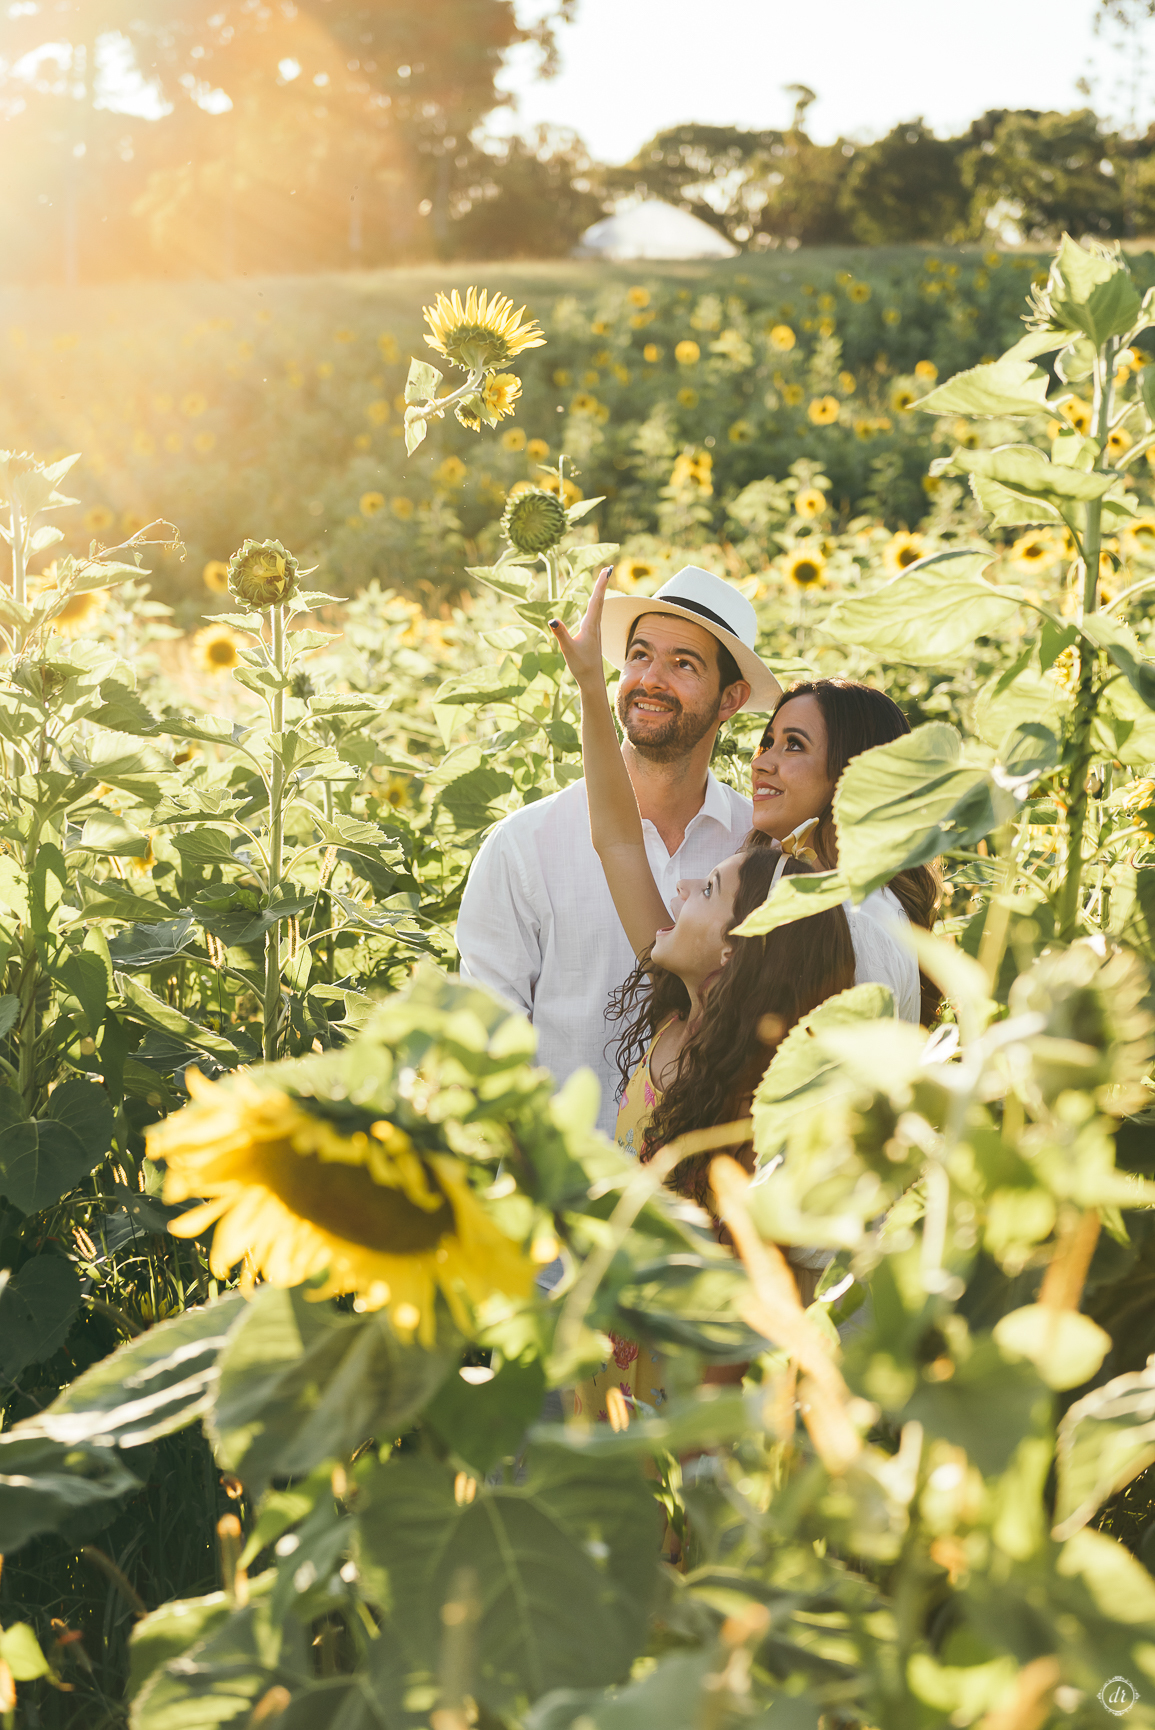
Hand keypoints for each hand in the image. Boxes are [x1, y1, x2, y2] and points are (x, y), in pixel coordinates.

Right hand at [549, 566, 611, 688]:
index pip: (596, 600)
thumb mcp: (568, 649)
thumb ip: (561, 633)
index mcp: (590, 625)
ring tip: (602, 580)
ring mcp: (594, 630)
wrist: (592, 680)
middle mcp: (595, 625)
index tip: (606, 570)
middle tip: (608, 569)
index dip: (601, 584)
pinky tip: (594, 604)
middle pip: (599, 600)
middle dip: (602, 584)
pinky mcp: (592, 635)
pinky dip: (596, 604)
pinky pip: (595, 614)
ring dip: (600, 592)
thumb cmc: (581, 665)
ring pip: (598, 607)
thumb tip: (552, 619)